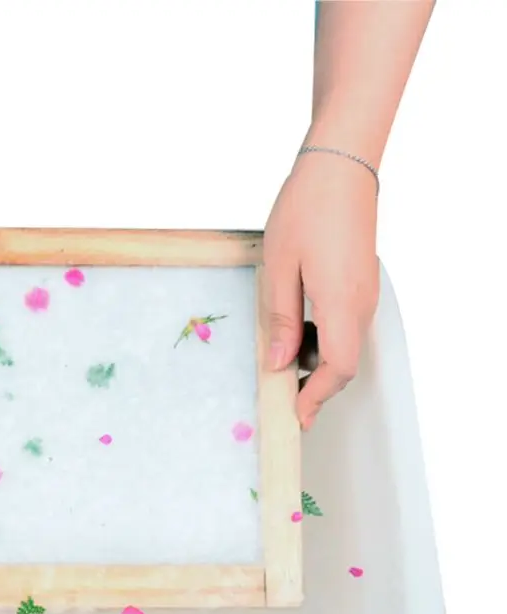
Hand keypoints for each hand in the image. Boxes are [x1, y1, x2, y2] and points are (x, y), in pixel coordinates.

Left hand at [263, 151, 379, 429]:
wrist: (341, 165)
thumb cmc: (306, 209)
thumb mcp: (279, 268)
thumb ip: (280, 320)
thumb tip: (279, 362)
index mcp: (341, 304)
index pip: (337, 368)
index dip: (316, 397)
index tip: (295, 416)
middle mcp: (361, 303)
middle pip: (345, 363)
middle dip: (317, 388)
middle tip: (287, 403)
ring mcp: (365, 291)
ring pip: (346, 345)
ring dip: (319, 365)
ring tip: (284, 373)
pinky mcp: (360, 281)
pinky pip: (346, 324)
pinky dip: (324, 341)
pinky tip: (296, 336)